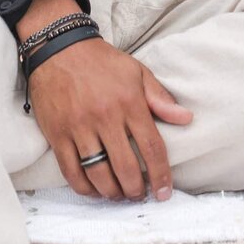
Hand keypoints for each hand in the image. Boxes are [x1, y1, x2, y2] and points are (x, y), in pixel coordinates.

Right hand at [26, 35, 192, 200]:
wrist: (59, 48)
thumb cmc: (101, 62)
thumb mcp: (136, 72)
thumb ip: (160, 98)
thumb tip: (186, 119)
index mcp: (129, 102)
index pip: (152, 147)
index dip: (160, 175)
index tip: (164, 193)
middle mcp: (105, 117)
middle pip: (126, 168)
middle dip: (136, 190)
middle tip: (139, 195)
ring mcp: (79, 127)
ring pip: (99, 174)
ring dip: (112, 193)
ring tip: (119, 195)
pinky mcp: (57, 134)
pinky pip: (71, 172)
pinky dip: (84, 188)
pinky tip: (94, 190)